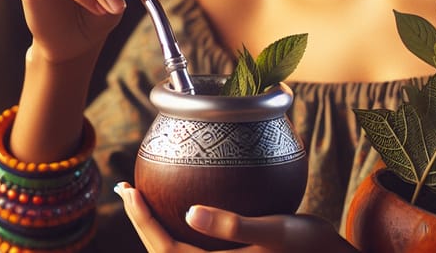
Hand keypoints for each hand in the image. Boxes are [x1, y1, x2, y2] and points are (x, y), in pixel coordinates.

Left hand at [115, 182, 357, 252]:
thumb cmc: (310, 247)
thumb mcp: (275, 231)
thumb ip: (233, 225)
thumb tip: (189, 212)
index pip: (167, 249)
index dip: (143, 220)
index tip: (128, 189)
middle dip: (142, 222)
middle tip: (125, 188)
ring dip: (154, 228)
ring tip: (141, 199)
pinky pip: (191, 251)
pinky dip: (174, 233)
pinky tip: (177, 212)